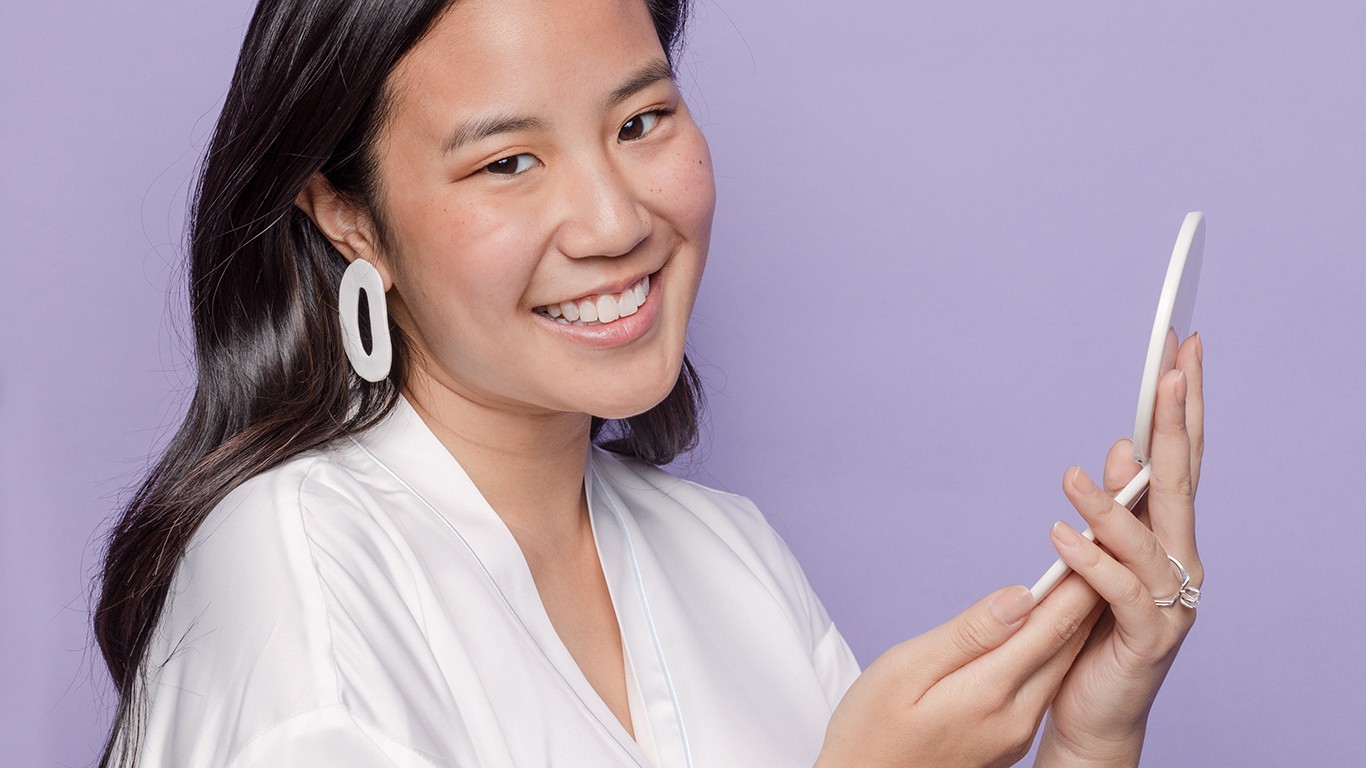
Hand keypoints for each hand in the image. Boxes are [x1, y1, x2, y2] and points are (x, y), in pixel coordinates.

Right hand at [815, 574, 1109, 767]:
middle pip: (1063, 647)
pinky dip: (1052, 650)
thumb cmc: (869, 730)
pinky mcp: (1007, 742)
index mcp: (988, 693)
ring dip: (1073, 623)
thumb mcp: (904, 671)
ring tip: (1084, 580)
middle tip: (1102, 549)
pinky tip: (1048, 630)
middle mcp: (1015, 717)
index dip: (1074, 584)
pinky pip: (1041, 686)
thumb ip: (966, 634)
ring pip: (1056, 667)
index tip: (1094, 542)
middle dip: (1084, 597)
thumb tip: (1018, 598)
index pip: (1048, 628)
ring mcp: (1014, 734)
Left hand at [1036, 333, 1204, 765]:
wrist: (1094, 715)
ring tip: (1072, 472)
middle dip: (1177, 422)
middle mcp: (1180, 562)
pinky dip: (1091, 562)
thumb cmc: (1096, 632)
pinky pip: (1120, 594)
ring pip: (1147, 541)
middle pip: (1182, 482)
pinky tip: (1061, 536)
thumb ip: (1115, 508)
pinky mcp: (1147, 640)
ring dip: (1112, 502)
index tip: (1184, 346)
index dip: (1185, 403)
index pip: (1182, 457)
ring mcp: (1170, 602)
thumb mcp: (1101, 558)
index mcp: (1169, 536)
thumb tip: (1119, 450)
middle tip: (1170, 367)